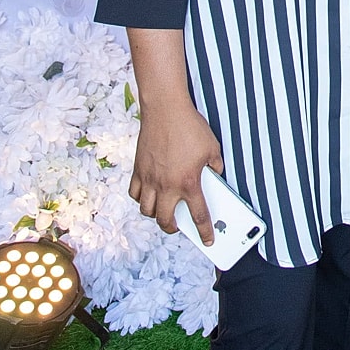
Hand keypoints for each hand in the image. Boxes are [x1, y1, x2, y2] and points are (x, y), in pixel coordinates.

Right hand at [129, 101, 222, 241]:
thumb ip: (215, 166)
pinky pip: (134, 193)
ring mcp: (149, 179)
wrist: (165, 109)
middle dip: (173, 229)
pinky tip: (147, 194)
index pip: (199, 215)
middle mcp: (167, 185)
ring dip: (155, 215)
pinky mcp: (138, 169)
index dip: (204, 231)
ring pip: (146, 210)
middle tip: (179, 227)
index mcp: (189, 182)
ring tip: (163, 210)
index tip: (208, 240)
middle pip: (166, 220)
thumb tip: (215, 176)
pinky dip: (140, 198)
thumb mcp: (212, 148)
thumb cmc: (190, 127)